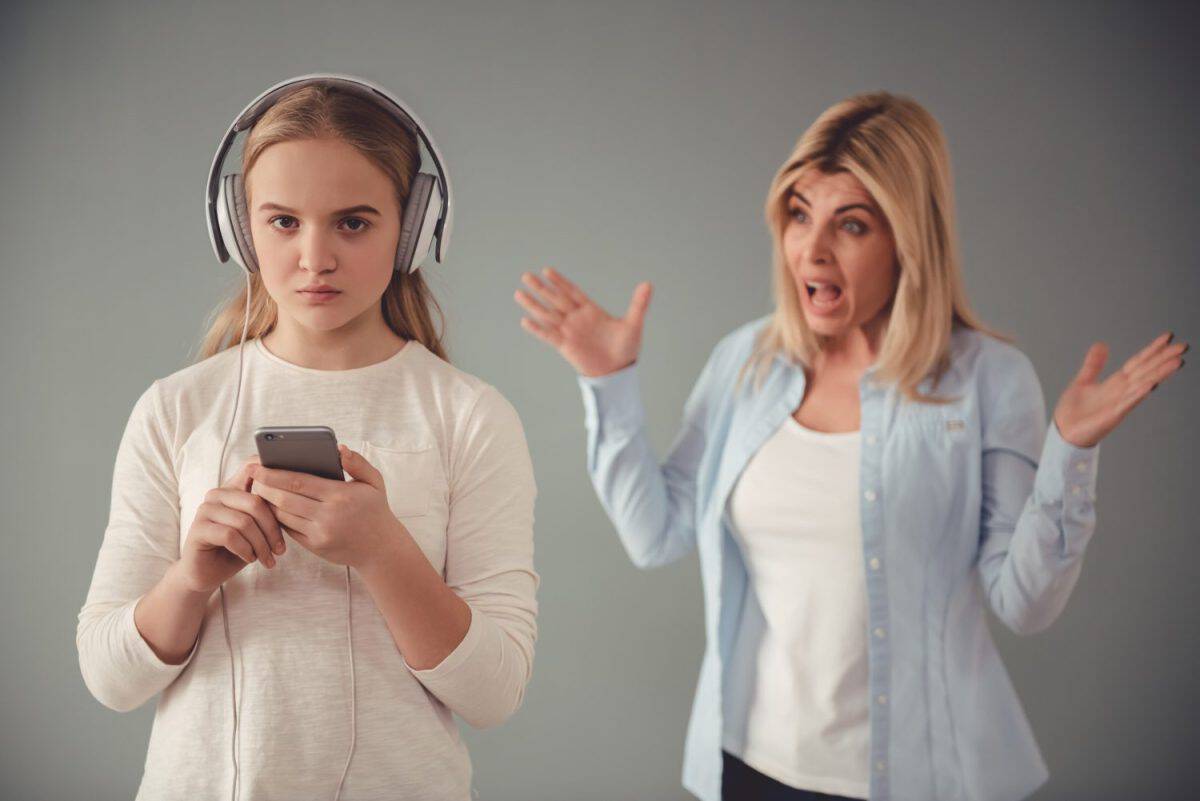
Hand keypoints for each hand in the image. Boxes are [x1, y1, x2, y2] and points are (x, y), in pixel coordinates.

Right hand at [177, 456, 285, 594]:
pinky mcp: (197, 529)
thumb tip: (296, 496)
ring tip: (267, 559)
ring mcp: (205, 510)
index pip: (254, 472)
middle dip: (272, 529)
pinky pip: (229, 536)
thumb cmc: (239, 548)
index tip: (292, 499)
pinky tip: (250, 559)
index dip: (274, 480)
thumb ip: (271, 510)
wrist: (208, 573)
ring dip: (260, 545)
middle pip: (255, 502)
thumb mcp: (259, 528)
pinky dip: (245, 550)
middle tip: (280, 550)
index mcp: (233, 487)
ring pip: (244, 522)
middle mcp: (217, 494)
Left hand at [248, 444, 401, 569]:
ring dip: (268, 503)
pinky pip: (289, 530)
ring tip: (259, 490)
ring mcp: (319, 534)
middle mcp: (327, 516)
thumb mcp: (374, 482)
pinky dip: (278, 518)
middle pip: (285, 499)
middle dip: (264, 487)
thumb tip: (338, 449)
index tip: (258, 466)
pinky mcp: (315, 546)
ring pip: (283, 516)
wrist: (381, 549)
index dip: (274, 474)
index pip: (298, 482)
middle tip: (252, 477)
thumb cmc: (376, 510)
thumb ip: (358, 462)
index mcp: (340, 496)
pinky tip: (273, 507)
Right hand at [514, 267, 652, 376]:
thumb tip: (648, 284)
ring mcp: (569, 332)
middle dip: (541, 288)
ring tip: (518, 293)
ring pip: (548, 315)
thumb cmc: (626, 348)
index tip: (546, 270)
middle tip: (525, 275)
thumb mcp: (633, 323)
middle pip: (555, 300)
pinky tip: (525, 321)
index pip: (572, 292)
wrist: (618, 372)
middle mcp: (576, 319)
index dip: (560, 282)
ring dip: (534, 305)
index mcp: (590, 310)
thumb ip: (638, 304)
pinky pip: (548, 335)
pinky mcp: (565, 346)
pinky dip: (537, 329)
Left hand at [1053, 331, 1187, 447]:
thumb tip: (1101, 344)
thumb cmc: (1074, 412)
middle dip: (1164, 359)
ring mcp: (1119, 403)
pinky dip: (1138, 393)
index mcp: (1115, 383)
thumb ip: (1094, 364)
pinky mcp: (1112, 415)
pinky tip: (1150, 384)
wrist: (1063, 433)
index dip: (1152, 350)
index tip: (1168, 337)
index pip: (1138, 362)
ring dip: (1159, 374)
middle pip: (1146, 371)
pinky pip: (1128, 403)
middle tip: (1183, 346)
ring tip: (1176, 362)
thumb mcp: (1083, 381)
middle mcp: (1122, 392)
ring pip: (1143, 385)